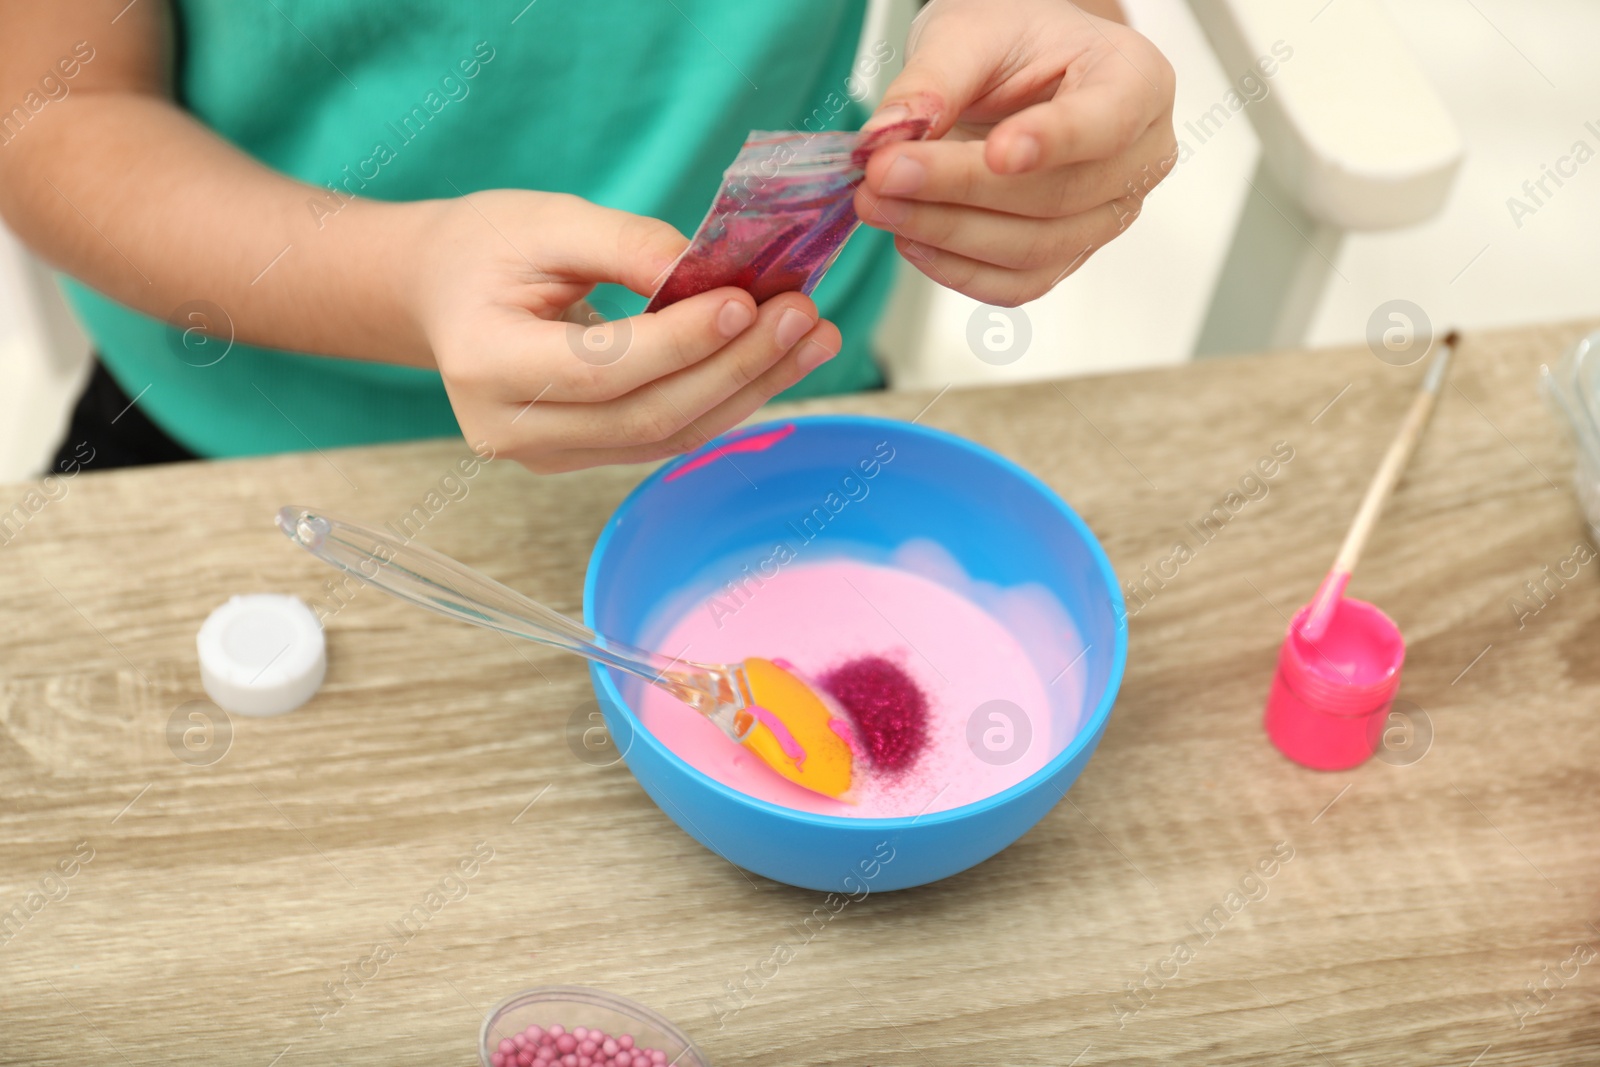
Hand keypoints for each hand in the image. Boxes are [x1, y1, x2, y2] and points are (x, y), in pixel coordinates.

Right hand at [411, 191, 840, 472]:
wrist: (442, 293)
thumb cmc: (485, 247)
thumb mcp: (544, 220)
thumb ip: (625, 244)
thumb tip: (708, 271)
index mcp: (486, 365)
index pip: (600, 370)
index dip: (678, 343)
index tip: (744, 301)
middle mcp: (512, 430)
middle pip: (646, 415)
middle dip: (735, 367)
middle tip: (803, 316)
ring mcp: (547, 456)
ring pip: (668, 437)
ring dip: (750, 389)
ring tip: (813, 338)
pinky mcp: (582, 457)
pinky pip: (667, 437)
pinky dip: (727, 399)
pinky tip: (777, 360)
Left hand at [854, 0, 1176, 305]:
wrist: (1019, 71)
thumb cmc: (1014, 43)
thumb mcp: (970, 31)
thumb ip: (933, 79)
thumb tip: (889, 132)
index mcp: (1136, 84)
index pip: (1107, 123)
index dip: (1053, 142)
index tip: (996, 152)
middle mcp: (1137, 160)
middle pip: (1055, 197)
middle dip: (959, 190)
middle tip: (883, 173)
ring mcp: (1106, 218)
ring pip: (1032, 250)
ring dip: (945, 234)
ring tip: (879, 204)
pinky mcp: (1066, 257)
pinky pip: (1015, 284)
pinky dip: (955, 269)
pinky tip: (910, 238)